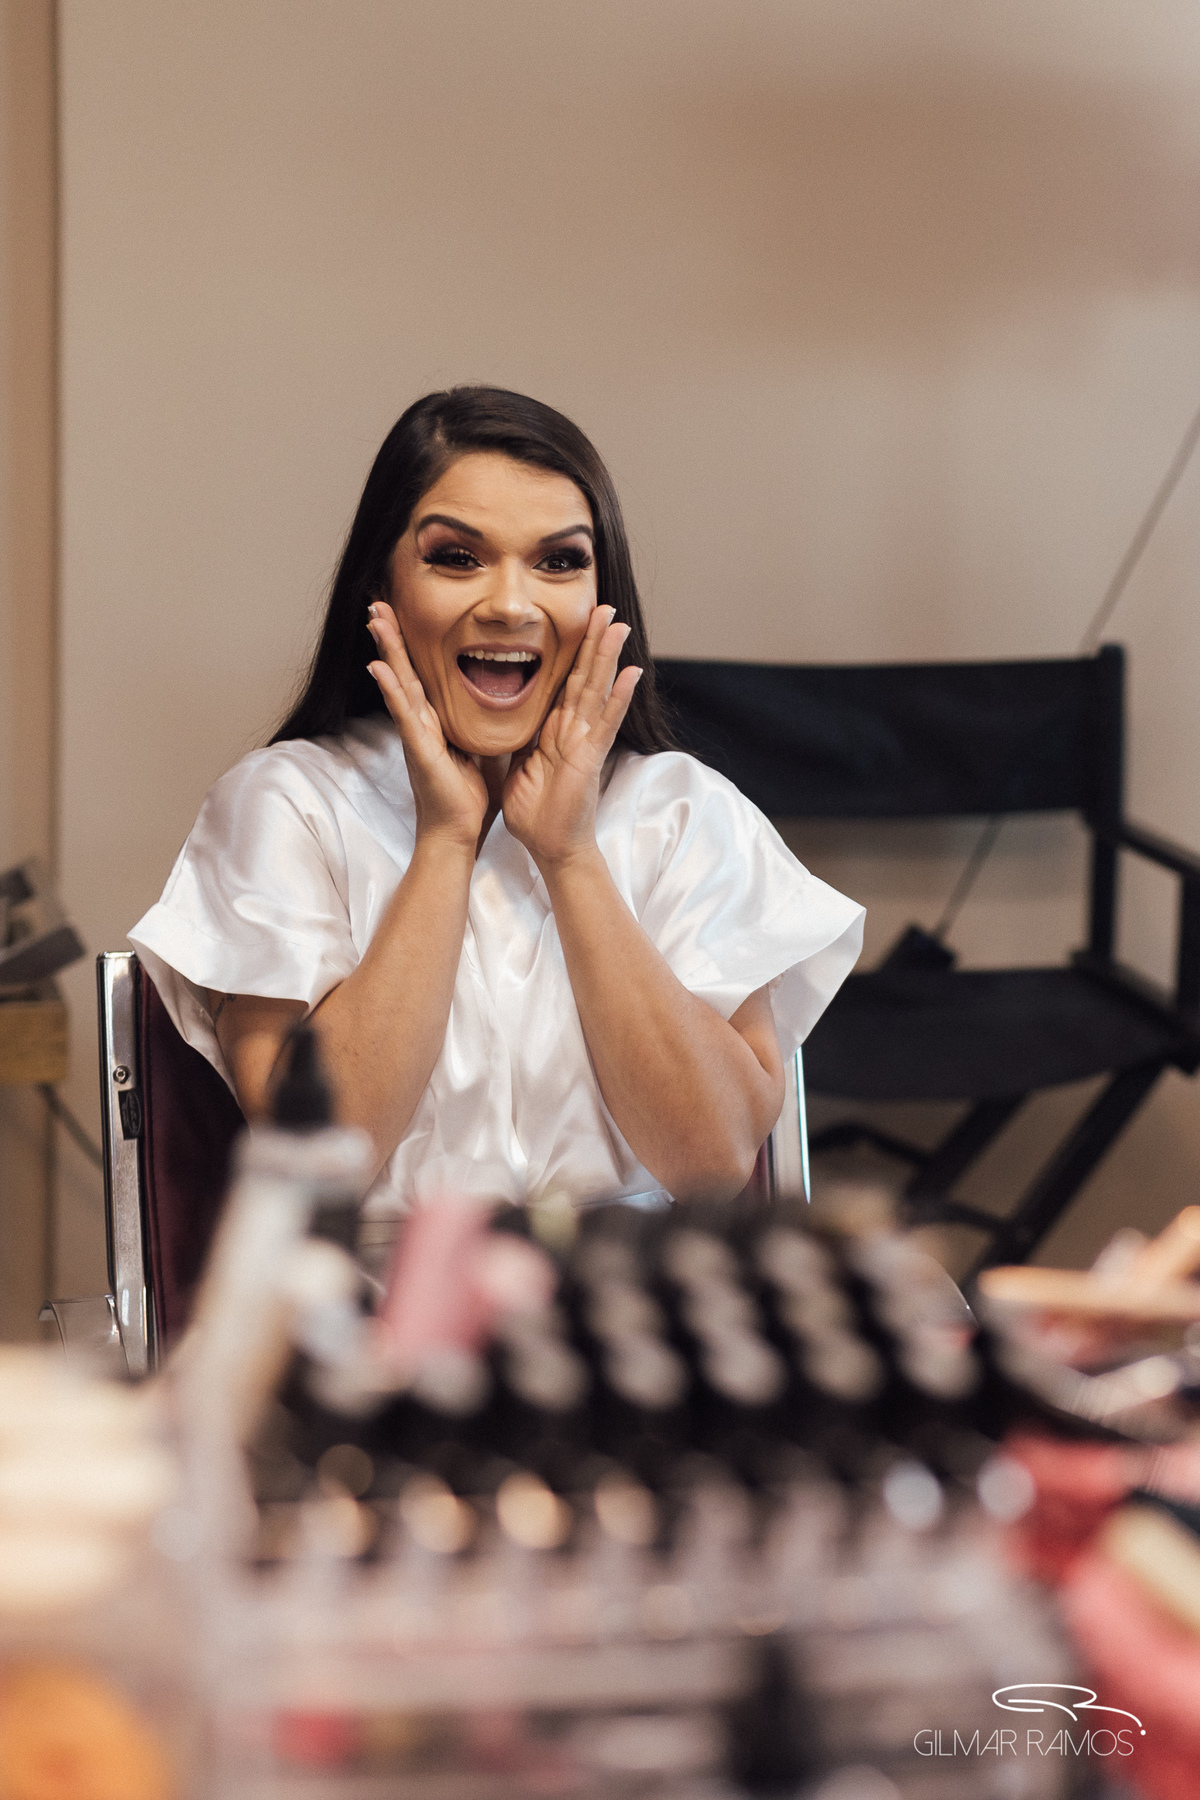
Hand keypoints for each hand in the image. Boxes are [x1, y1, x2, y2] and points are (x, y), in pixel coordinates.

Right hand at [367, 602, 487, 847]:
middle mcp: (421, 724)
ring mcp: (416, 736)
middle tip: (379, 602)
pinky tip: (379, 667)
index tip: (403, 614)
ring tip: (375, 619)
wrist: (457, 834)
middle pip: (404, 671)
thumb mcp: (479, 750)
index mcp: (436, 723)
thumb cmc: (467, 798)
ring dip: (387, 650)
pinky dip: (392, 690)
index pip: (422, 675)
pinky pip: (405, 715)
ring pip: (399, 685)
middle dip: (392, 636)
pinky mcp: (420, 751)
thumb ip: (480, 726)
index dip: (412, 646)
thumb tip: (498, 705)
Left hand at [502, 605, 641, 869]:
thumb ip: (516, 743)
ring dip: (609, 657)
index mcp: (555, 733)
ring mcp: (587, 743)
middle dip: (593, 643)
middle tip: (603, 607)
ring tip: (619, 625)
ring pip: (598, 691)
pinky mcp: (591, 758)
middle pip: (586, 678)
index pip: (565, 684)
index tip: (577, 623)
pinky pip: (606, 723)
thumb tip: (502, 723)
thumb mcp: (517, 767)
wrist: (551, 849)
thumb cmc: (537, 815)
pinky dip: (619, 698)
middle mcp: (575, 732)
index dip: (571, 654)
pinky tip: (631, 673)